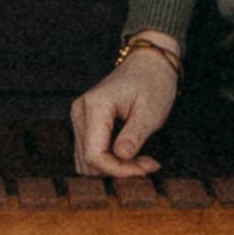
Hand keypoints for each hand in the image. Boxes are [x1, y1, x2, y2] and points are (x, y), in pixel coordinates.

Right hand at [70, 44, 179, 183]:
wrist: (149, 64)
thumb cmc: (153, 83)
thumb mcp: (151, 112)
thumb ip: (134, 136)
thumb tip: (121, 158)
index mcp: (94, 107)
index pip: (94, 155)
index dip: (119, 171)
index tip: (146, 170)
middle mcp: (80, 112)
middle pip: (88, 161)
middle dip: (118, 170)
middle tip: (147, 164)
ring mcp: (80, 117)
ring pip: (87, 161)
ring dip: (114, 168)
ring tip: (141, 160)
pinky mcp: (85, 122)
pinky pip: (90, 152)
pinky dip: (110, 160)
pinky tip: (131, 154)